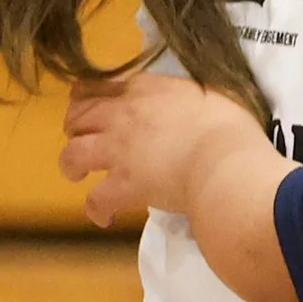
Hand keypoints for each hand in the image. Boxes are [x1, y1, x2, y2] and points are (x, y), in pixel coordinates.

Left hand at [61, 73, 265, 227]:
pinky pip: (96, 200)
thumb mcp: (211, 93)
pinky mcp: (123, 185)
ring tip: (78, 173)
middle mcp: (122, 115)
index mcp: (144, 88)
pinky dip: (97, 209)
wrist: (227, 164)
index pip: (100, 84)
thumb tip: (190, 101)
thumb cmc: (231, 127)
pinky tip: (104, 217)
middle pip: (78, 116)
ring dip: (71, 164)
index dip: (90, 95)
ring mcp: (118, 151)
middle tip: (84, 138)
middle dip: (75, 126)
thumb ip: (188, 95)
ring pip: (72, 153)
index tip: (93, 105)